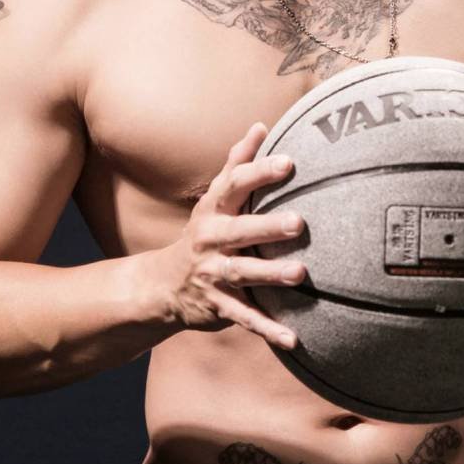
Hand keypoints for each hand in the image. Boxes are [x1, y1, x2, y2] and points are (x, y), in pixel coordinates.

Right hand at [159, 122, 306, 349]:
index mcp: (212, 210)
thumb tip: (261, 125)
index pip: (235, 186)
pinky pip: (245, 318)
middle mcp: (210, 241)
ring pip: (242, 275)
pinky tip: (294, 338)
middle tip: (298, 223)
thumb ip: (238, 163)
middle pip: (238, 232)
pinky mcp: (219, 307)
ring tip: (300, 273)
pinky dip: (268, 330)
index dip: (260, 173)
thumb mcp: (215, 197)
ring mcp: (213, 275)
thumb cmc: (204, 232)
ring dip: (269, 275)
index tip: (289, 163)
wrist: (163, 285)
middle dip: (266, 228)